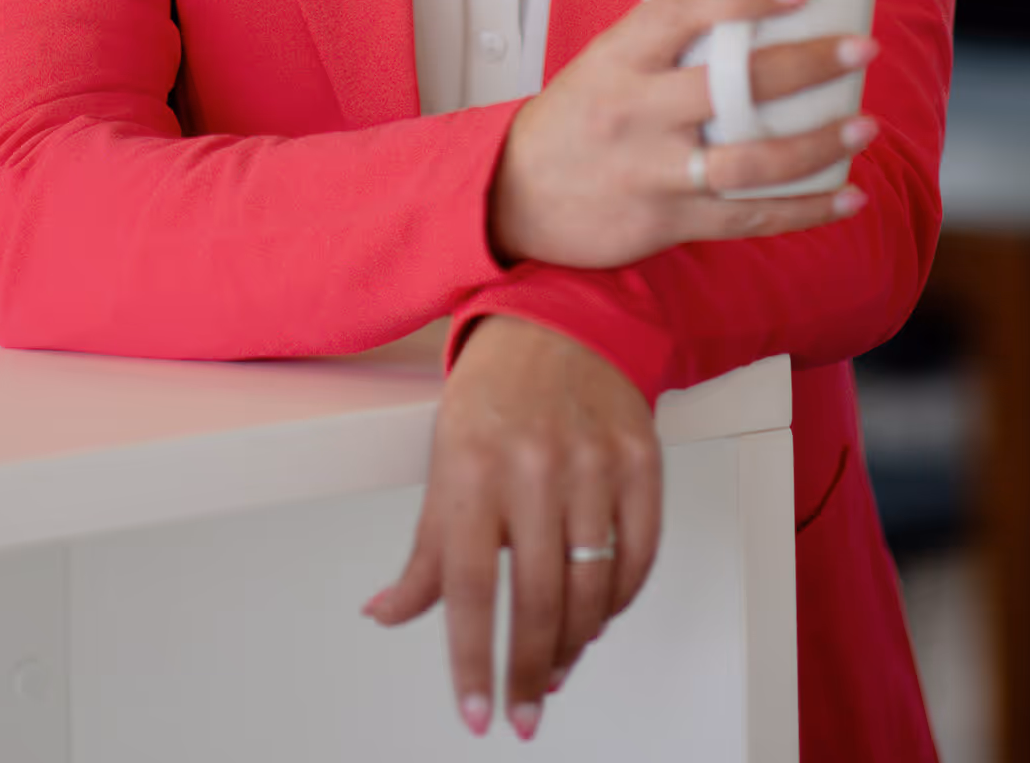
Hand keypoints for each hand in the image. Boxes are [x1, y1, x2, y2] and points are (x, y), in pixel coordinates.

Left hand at [361, 315, 659, 740]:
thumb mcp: (444, 459)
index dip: (471, 661)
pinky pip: (638, 554)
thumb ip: (425, 550)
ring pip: (591, 588)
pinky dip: (620, 600)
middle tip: (523, 711)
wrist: (560, 318)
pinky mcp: (641, 458)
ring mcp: (594, 461)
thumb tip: (387, 613)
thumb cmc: (494, 392)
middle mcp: (533, 464)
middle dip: (528, 672)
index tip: (475, 712)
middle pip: (535, 599)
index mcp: (472, 466)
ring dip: (574, 645)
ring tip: (555, 668)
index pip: (466, 587)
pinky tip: (598, 616)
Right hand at [490, 0, 878, 267]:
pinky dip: (804, 210)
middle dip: (808, 64)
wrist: (513, 195)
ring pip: (751, 159)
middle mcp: (634, 109)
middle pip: (735, 84)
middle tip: (861, 49)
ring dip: (818, 143)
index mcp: (618, 57)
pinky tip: (847, 197)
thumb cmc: (579, 116)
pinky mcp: (664, 221)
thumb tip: (763, 25)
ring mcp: (650, 169)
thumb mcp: (606, 63)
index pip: (687, 10)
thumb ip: (668, 45)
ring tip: (863, 126)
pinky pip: (747, 217)